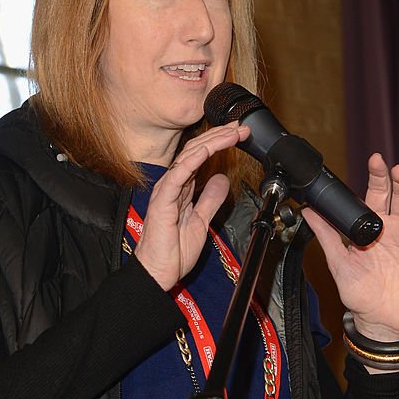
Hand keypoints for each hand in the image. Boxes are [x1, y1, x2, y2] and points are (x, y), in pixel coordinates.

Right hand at [134, 122, 249, 289]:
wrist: (158, 272)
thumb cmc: (172, 251)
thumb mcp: (201, 221)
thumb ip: (210, 199)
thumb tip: (221, 179)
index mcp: (181, 188)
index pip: (201, 157)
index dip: (220, 143)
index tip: (239, 135)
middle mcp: (172, 185)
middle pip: (196, 150)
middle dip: (220, 136)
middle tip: (240, 126)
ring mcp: (166, 191)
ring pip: (189, 157)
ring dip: (212, 142)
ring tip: (231, 132)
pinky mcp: (162, 201)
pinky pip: (177, 175)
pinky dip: (192, 160)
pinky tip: (206, 149)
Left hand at [302, 153, 398, 341]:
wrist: (378, 320)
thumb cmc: (359, 292)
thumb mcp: (339, 261)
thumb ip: (326, 235)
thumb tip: (307, 210)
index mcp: (375, 227)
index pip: (376, 196)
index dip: (377, 178)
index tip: (375, 160)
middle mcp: (398, 229)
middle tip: (396, 170)